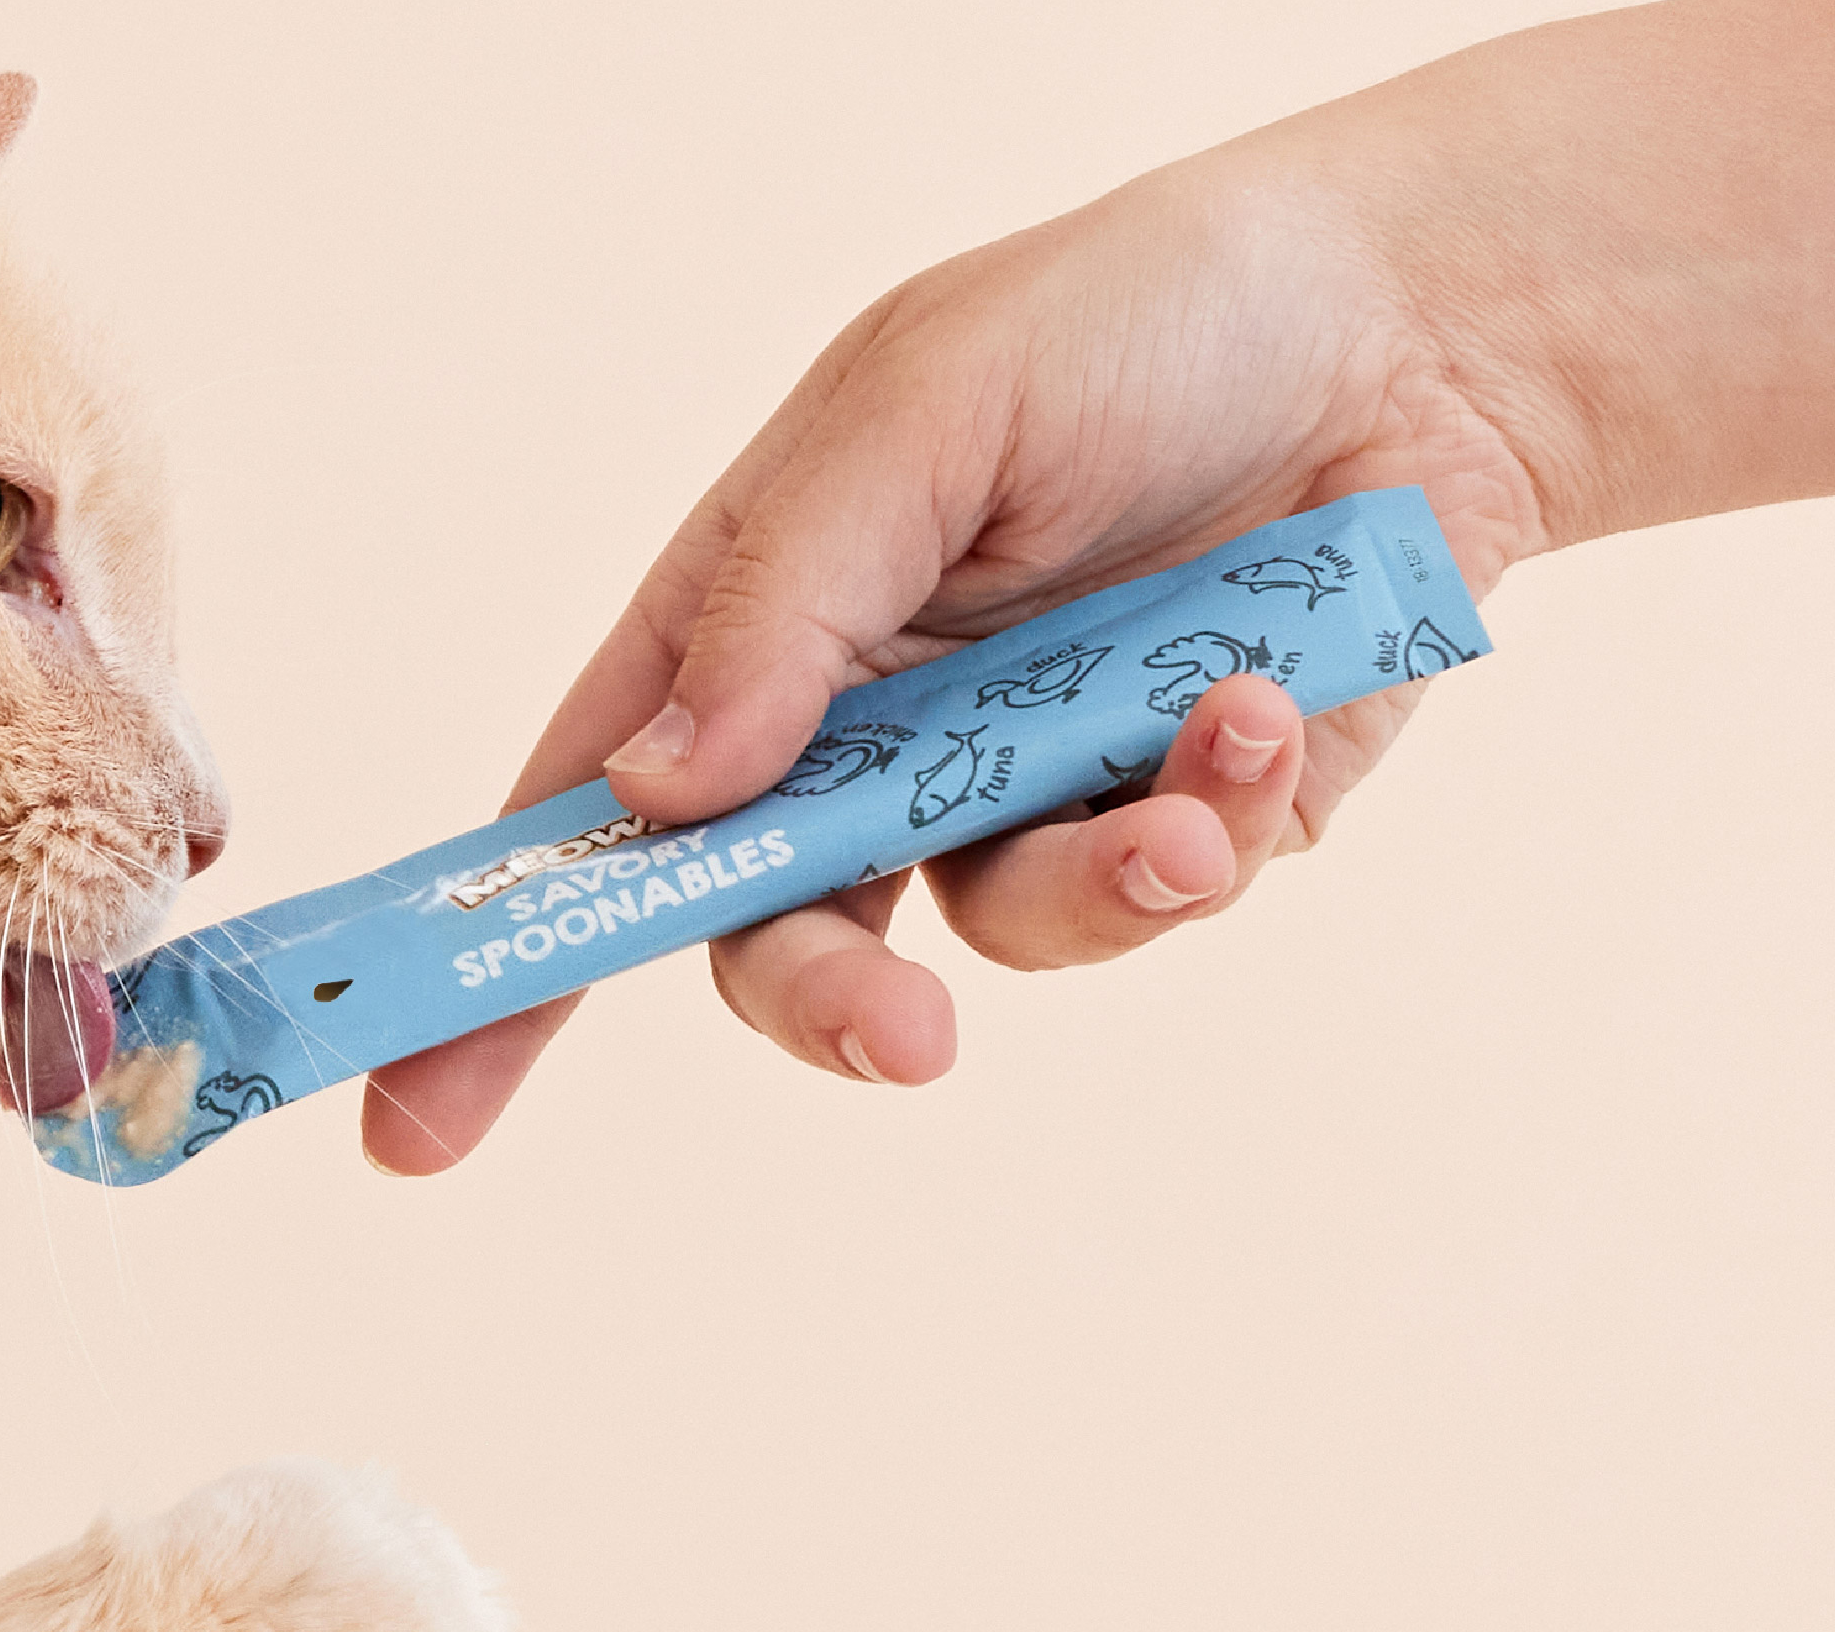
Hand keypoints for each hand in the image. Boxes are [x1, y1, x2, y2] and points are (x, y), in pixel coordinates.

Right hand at [354, 160, 1563, 1174]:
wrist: (1421, 321)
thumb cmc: (1141, 316)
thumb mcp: (925, 404)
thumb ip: (787, 599)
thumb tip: (664, 790)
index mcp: (761, 615)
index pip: (594, 805)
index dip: (501, 956)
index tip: (414, 1112)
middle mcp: (877, 727)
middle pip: (778, 932)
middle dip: (830, 1003)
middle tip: (902, 1035)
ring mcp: (1031, 784)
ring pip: (995, 937)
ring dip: (1093, 881)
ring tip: (1190, 786)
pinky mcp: (1188, 822)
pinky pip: (1164, 894)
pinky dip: (1216, 817)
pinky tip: (1264, 707)